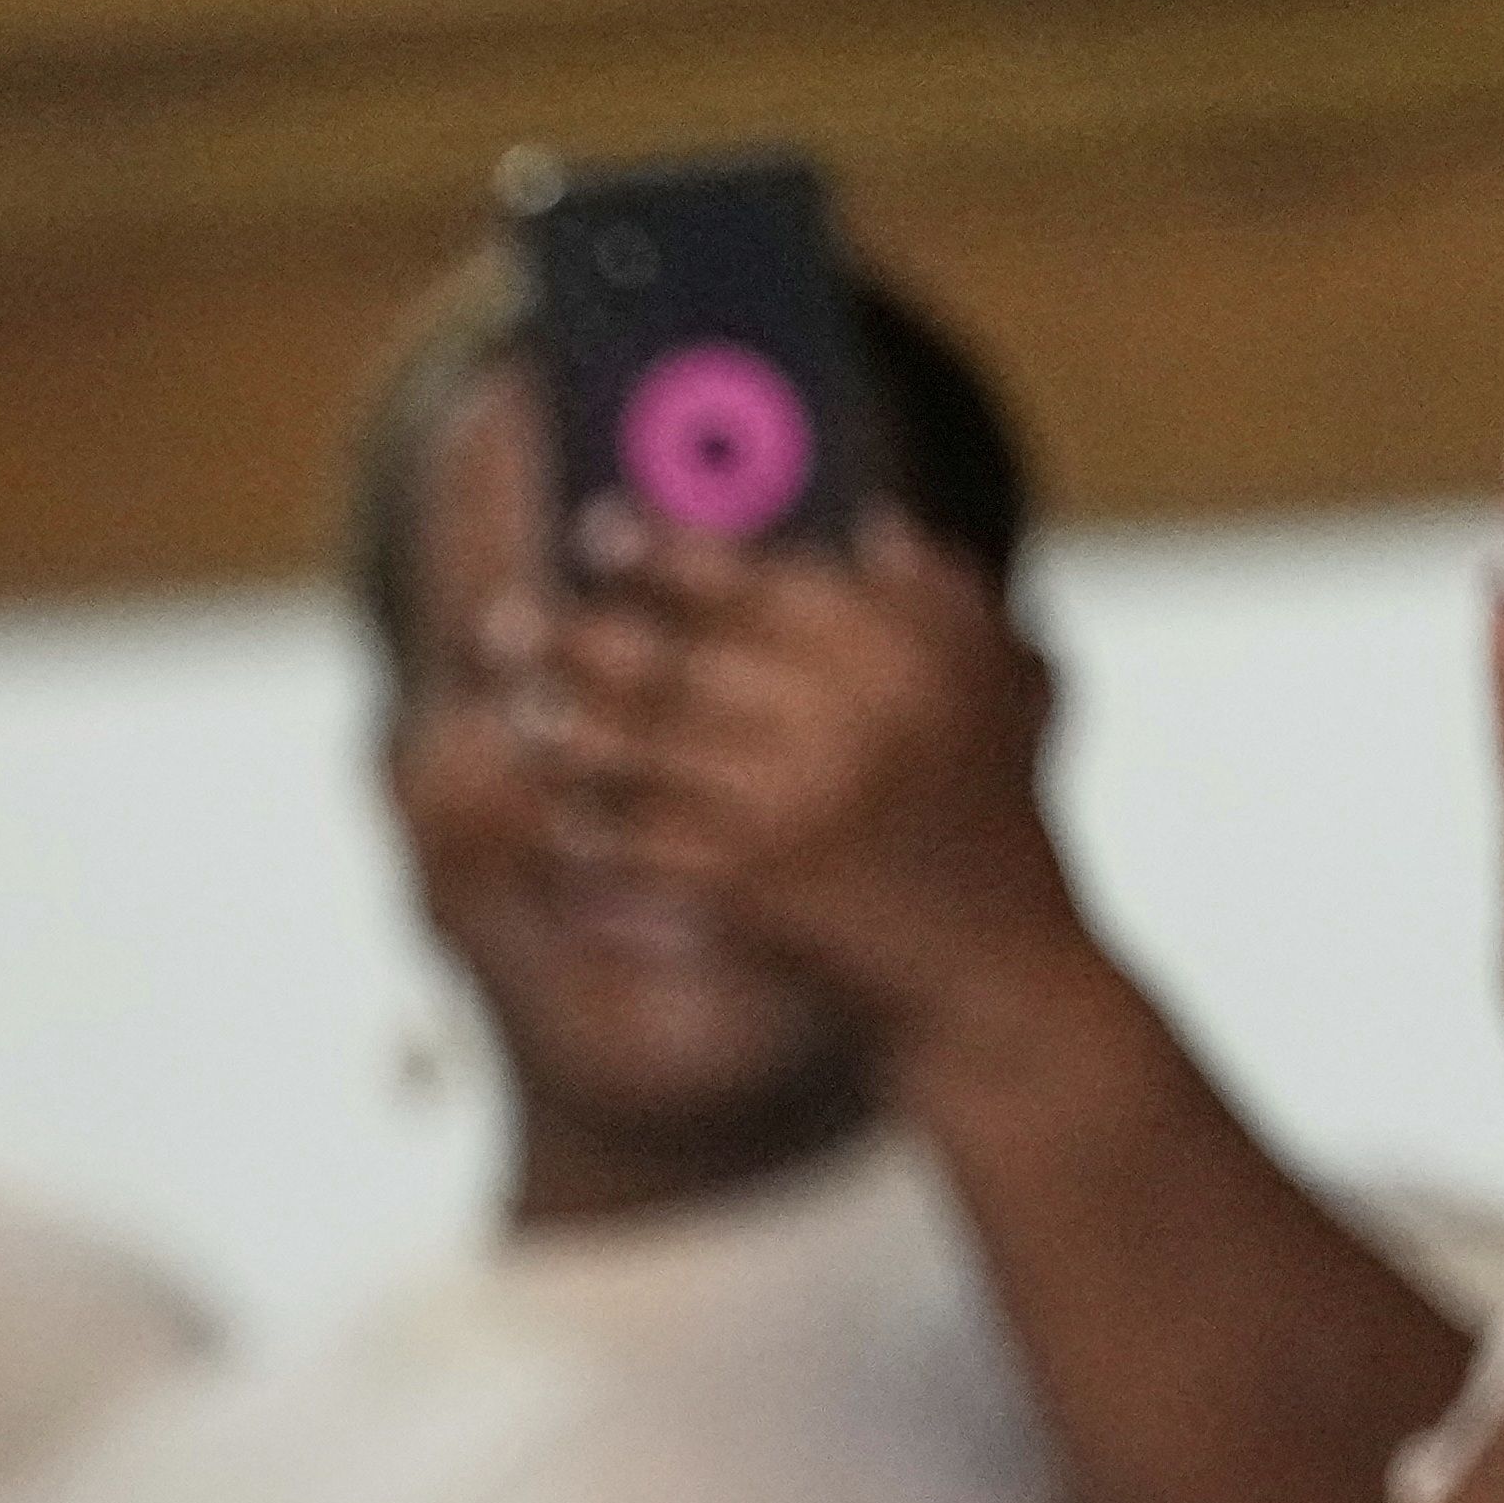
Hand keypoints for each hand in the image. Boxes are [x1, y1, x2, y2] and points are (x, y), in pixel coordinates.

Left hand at [528, 497, 1084, 1037]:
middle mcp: (841, 718)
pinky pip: (641, 845)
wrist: (1000, 979)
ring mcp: (791, 804)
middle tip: (501, 623)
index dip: (661, 552)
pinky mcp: (750, 888)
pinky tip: (558, 821)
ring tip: (521, 716)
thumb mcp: (1002, 692)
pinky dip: (594, 832)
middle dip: (578, 641)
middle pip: (673, 662)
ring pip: (642, 752)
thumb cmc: (998, 828)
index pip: (752, 582)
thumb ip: (940, 599)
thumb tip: (874, 523)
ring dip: (570, 733)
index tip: (594, 527)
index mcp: (897, 654)